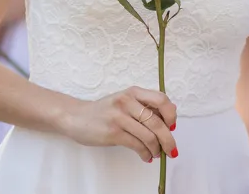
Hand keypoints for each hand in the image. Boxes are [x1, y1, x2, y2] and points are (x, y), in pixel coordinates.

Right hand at [57, 86, 177, 161]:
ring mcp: (120, 117)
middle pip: (157, 122)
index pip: (161, 100)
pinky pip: (137, 145)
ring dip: (157, 149)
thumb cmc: (104, 111)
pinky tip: (146, 156)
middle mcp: (127, 102)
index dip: (171, 115)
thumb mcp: (125, 101)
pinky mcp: (113, 132)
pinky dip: (145, 153)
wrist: (76, 117)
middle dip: (168, 139)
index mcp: (133, 92)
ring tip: (156, 154)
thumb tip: (168, 121)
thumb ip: (144, 107)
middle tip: (172, 149)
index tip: (172, 126)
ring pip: (148, 136)